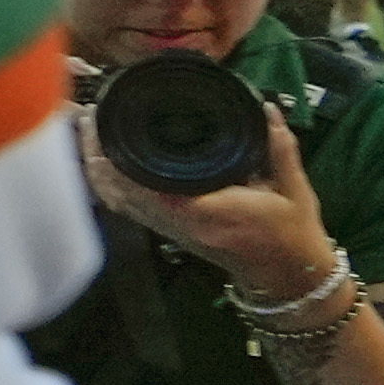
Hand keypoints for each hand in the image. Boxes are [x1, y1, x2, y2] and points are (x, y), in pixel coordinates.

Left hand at [86, 70, 335, 298]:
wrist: (285, 276)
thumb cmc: (292, 233)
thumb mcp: (294, 189)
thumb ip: (279, 148)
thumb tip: (268, 109)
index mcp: (207, 211)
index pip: (150, 184)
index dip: (122, 155)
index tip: (112, 119)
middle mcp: (179, 223)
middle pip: (119, 190)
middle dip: (98, 153)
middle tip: (91, 116)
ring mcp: (169, 231)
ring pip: (116, 201)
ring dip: (97, 168)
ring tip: (89, 131)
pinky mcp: (167, 232)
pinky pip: (126, 208)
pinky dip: (108, 184)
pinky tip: (102, 160)